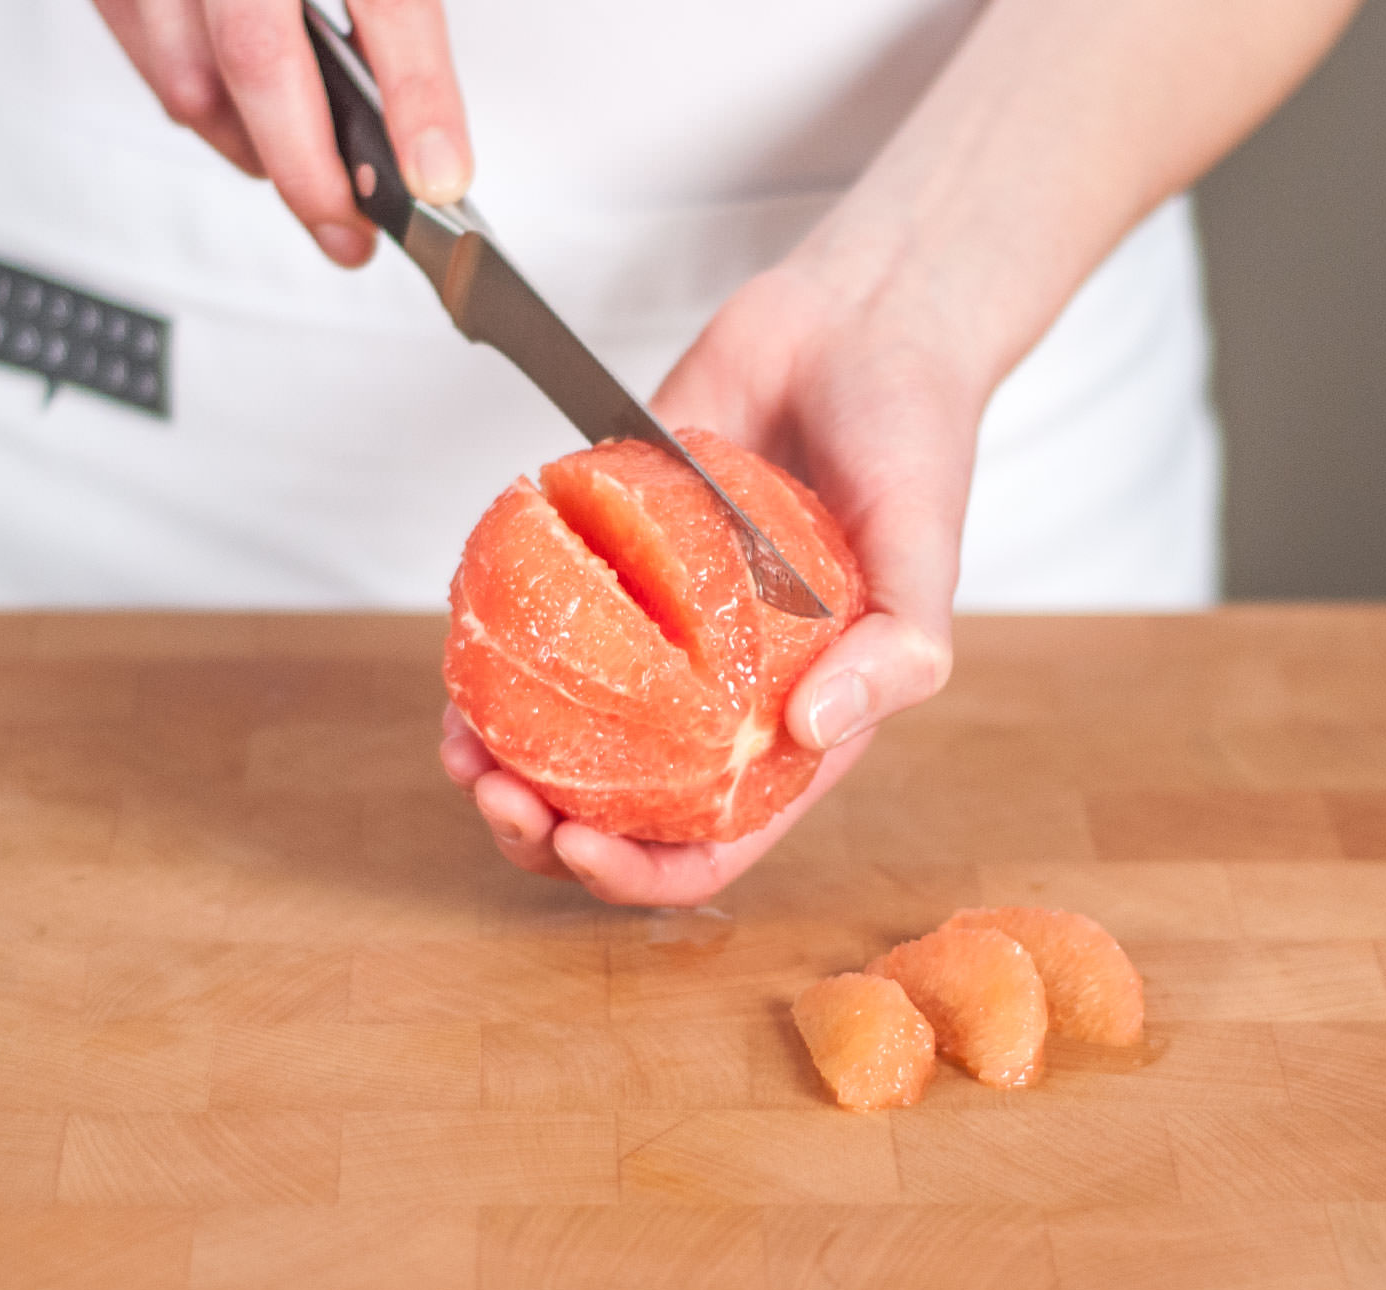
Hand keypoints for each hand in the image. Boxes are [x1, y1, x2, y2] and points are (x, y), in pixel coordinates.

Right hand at [90, 0, 470, 264]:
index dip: (418, 96)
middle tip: (352, 234)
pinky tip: (243, 125)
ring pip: (190, 74)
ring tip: (309, 183)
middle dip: (311, 171)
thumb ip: (392, 11)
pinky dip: (200, 107)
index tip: (440, 177)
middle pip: (261, 53)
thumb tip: (426, 125)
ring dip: (253, 151)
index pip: (386, 2)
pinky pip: (144, 53)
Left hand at [440, 259, 980, 905]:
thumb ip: (895, 652)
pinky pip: (533, 627)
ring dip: (496, 763)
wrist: (859, 320)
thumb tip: (812, 732)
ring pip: (556, 736)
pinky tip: (459, 660)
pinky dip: (487, 658)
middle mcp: (709, 698)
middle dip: (542, 831)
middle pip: (613, 811)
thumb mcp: (927, 555)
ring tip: (458, 747)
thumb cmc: (913, 444)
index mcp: (787, 729)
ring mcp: (651, 634)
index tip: (578, 847)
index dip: (639, 874)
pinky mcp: (605, 557)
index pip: (708, 844)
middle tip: (497, 796)